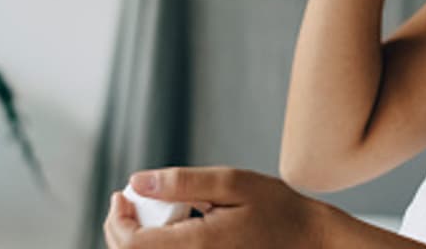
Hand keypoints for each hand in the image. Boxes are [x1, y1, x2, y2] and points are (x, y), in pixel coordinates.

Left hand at [103, 166, 327, 248]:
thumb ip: (182, 183)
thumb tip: (136, 182)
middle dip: (122, 228)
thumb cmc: (277, 210)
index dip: (117, 219)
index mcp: (197, 247)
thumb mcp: (231, 183)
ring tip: (154, 212)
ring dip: (137, 240)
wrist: (308, 242)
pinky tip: (170, 230)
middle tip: (132, 199)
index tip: (121, 195)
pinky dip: (156, 248)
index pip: (132, 245)